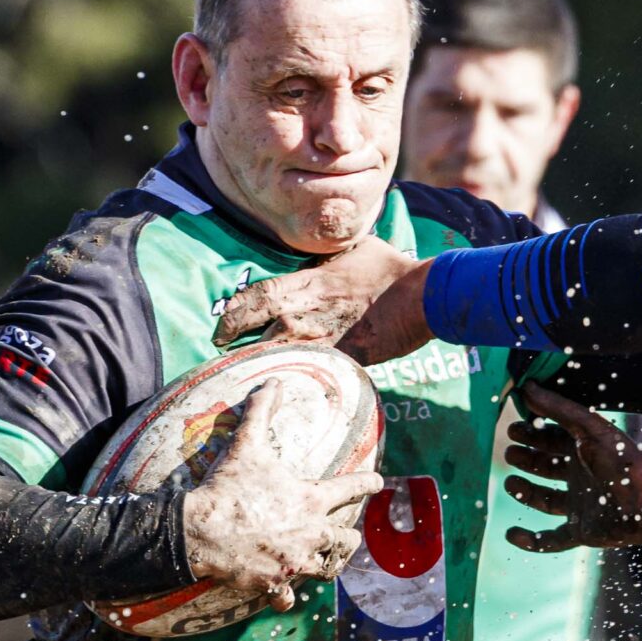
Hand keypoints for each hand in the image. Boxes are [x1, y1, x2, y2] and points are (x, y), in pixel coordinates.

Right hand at [178, 384, 382, 610]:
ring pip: (326, 570)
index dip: (368, 483)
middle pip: (346, 539)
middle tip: (349, 536)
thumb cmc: (229, 488)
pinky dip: (286, 596)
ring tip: (327, 563)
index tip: (380, 483)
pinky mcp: (275, 584)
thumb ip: (262, 411)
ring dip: (327, 564)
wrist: (202, 531)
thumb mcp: (247, 445)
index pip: (351, 488)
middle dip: (349, 537)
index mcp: (311, 500)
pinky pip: (288, 597)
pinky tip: (285, 595)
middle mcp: (312, 534)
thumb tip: (273, 381)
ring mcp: (296, 562)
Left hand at [214, 238, 431, 365]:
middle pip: (254, 335)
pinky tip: (286, 391)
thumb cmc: (389, 269)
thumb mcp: (354, 249)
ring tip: (248, 377)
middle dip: (235, 346)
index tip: (222, 329)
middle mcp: (303, 316)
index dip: (232, 315)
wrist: (419, 298)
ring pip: (275, 359)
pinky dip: (295, 380)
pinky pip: (309, 374)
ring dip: (259, 367)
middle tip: (223, 356)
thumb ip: (332, 256)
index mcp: (303, 286)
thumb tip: (329, 253)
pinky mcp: (339, 361)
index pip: (253, 299)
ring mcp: (320, 342)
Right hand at [501, 382, 641, 551]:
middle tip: (508, 452)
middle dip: (526, 459)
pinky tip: (511, 534)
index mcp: (584, 451)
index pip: (552, 440)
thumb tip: (526, 386)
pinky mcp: (581, 532)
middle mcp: (581, 477)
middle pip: (546, 467)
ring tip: (509, 483)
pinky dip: (530, 541)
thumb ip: (557, 408)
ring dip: (525, 492)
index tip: (511, 428)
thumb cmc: (620, 459)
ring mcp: (580, 505)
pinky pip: (551, 540)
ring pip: (545, 500)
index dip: (532, 434)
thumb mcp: (587, 427)